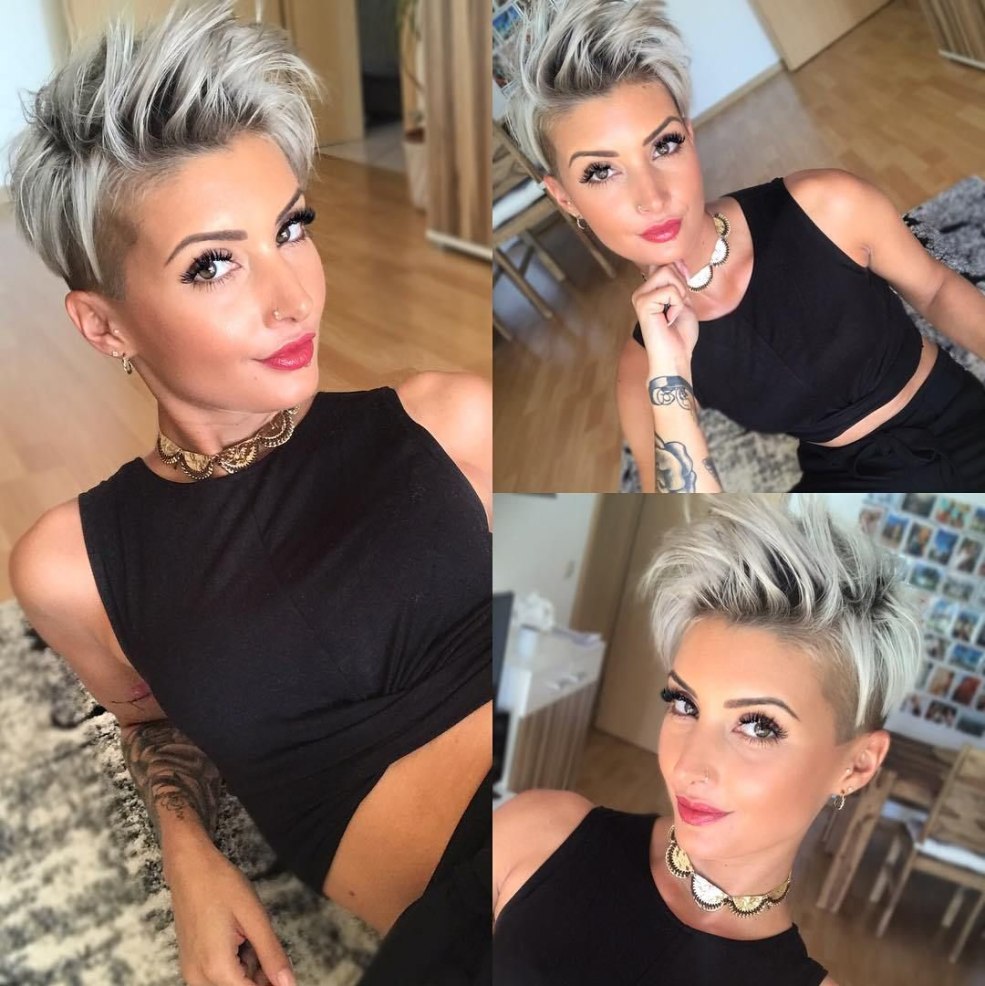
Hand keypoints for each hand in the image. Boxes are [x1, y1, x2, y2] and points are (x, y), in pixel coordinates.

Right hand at [165, 841, 294, 985]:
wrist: (189, 867)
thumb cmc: (221, 885)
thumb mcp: (254, 917)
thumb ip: (271, 954)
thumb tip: (289, 984)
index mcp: (217, 969)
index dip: (274, 985)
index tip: (283, 970)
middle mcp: (198, 978)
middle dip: (260, 977)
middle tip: (265, 946)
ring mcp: (191, 972)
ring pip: (229, 985)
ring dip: (247, 972)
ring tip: (249, 938)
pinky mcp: (190, 964)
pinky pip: (217, 978)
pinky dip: (234, 966)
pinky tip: (238, 941)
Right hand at [631, 260, 698, 367]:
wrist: (675, 357)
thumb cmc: (680, 335)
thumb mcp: (684, 301)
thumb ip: (679, 282)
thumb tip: (677, 262)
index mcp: (649, 291)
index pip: (663, 265)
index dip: (678, 273)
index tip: (683, 294)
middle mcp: (641, 291)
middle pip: (666, 266)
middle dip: (681, 285)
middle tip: (678, 307)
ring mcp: (640, 297)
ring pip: (667, 273)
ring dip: (679, 293)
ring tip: (673, 312)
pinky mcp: (643, 303)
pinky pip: (670, 290)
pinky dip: (677, 305)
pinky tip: (670, 319)